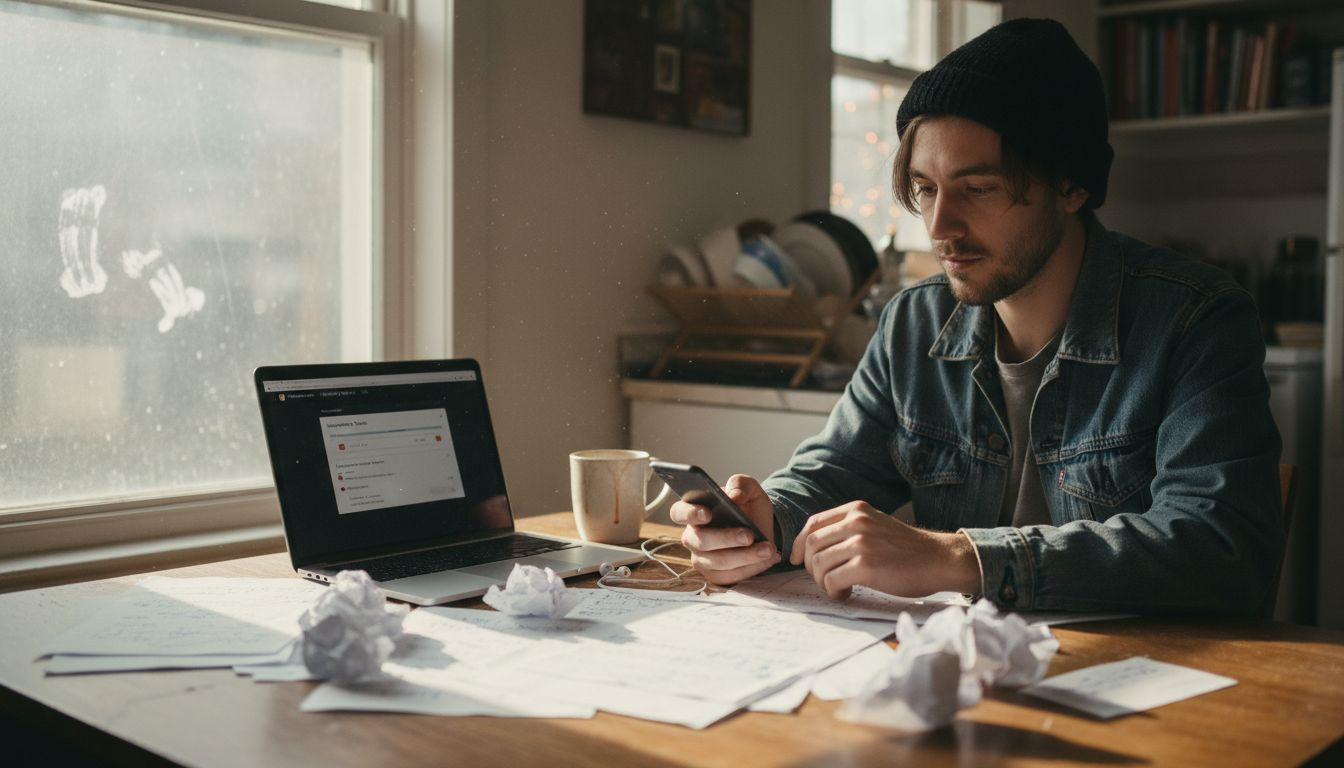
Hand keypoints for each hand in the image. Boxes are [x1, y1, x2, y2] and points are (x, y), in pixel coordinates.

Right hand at [669, 474, 779, 584]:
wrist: (763, 529)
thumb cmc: (749, 507)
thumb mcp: (750, 490)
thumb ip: (741, 485)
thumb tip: (734, 496)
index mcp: (694, 511)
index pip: (679, 512)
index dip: (689, 514)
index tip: (707, 513)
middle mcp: (692, 536)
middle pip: (701, 540)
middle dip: (726, 538)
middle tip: (749, 535)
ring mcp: (702, 558)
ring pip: (717, 562)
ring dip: (744, 557)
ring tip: (767, 549)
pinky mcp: (715, 575)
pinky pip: (729, 576)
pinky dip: (750, 569)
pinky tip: (766, 559)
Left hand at [791, 502, 980, 599]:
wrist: (939, 559)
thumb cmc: (907, 549)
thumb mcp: (875, 525)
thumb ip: (849, 529)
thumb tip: (815, 547)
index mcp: (856, 510)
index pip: (813, 523)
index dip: (799, 543)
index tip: (798, 559)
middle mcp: (856, 522)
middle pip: (811, 544)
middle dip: (810, 566)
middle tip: (823, 580)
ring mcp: (861, 543)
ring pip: (818, 564)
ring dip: (822, 582)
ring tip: (837, 589)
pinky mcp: (866, 566)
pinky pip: (832, 580)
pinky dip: (833, 591)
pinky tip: (846, 594)